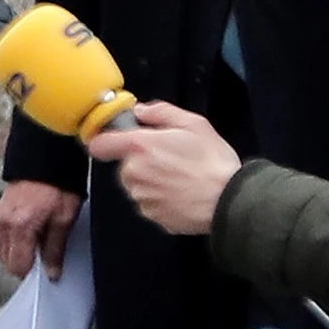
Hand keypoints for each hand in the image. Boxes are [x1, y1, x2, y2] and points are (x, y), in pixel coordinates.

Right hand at [0, 180, 83, 277]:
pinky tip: (31, 231)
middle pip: (8, 260)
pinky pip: (4, 235)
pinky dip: (15, 240)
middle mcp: (5, 222)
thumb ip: (55, 249)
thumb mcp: (64, 219)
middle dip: (24, 263)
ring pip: (4, 249)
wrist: (47, 156)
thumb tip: (52, 272)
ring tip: (39, 240)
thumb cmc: (58, 184)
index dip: (32, 272)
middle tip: (43, 256)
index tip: (45, 270)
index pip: (18, 266)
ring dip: (19, 251)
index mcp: (21, 226)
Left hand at [83, 100, 238, 235]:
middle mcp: (135, 174)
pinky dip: (161, 199)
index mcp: (140, 147)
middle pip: (125, 167)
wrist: (228, 201)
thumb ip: (161, 113)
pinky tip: (182, 193)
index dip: (103, 141)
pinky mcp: (152, 217)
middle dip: (141, 162)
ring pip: (137, 186)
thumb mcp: (193, 124)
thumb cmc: (213, 162)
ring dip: (151, 181)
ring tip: (180, 177)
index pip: (100, 144)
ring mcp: (142, 198)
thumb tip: (141, 112)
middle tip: (170, 158)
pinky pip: (150, 204)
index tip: (111, 141)